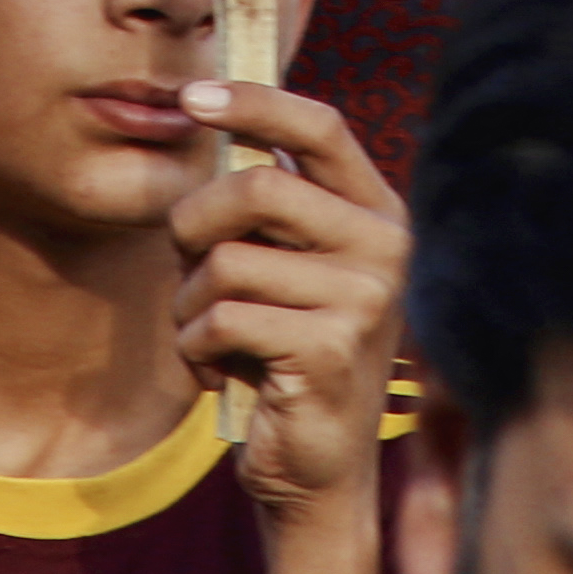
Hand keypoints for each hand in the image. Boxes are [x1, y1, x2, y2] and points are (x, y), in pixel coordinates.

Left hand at [174, 78, 409, 573]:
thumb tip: (204, 114)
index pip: (321, 126)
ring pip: (226, 261)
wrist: (313, 477)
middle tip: (185, 265)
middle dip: (194, 225)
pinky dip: (194, 348)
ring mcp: (366, 299)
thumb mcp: (281, 270)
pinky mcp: (331, 348)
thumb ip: (264, 206)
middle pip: (256, 188)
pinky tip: (219, 375)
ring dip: (189, 304)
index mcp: (378, 213)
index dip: (253, 100)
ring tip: (212, 339)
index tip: (191, 96)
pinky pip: (221, 318)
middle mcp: (387, 247)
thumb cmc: (283, 361)